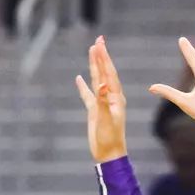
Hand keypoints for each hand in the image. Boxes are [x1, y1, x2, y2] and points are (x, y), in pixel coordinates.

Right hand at [75, 36, 128, 163]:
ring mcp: (102, 104)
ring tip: (91, 51)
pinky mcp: (95, 112)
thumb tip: (102, 84)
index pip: (109, 73)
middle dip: (101, 56)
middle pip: (104, 72)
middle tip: (98, 39)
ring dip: (94, 66)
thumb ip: (102, 101)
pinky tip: (79, 79)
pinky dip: (83, 86)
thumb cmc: (110, 138)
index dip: (104, 58)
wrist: (109, 155)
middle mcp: (111, 98)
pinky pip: (88, 95)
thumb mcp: (105, 118)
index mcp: (116, 98)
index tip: (99, 44)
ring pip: (97, 80)